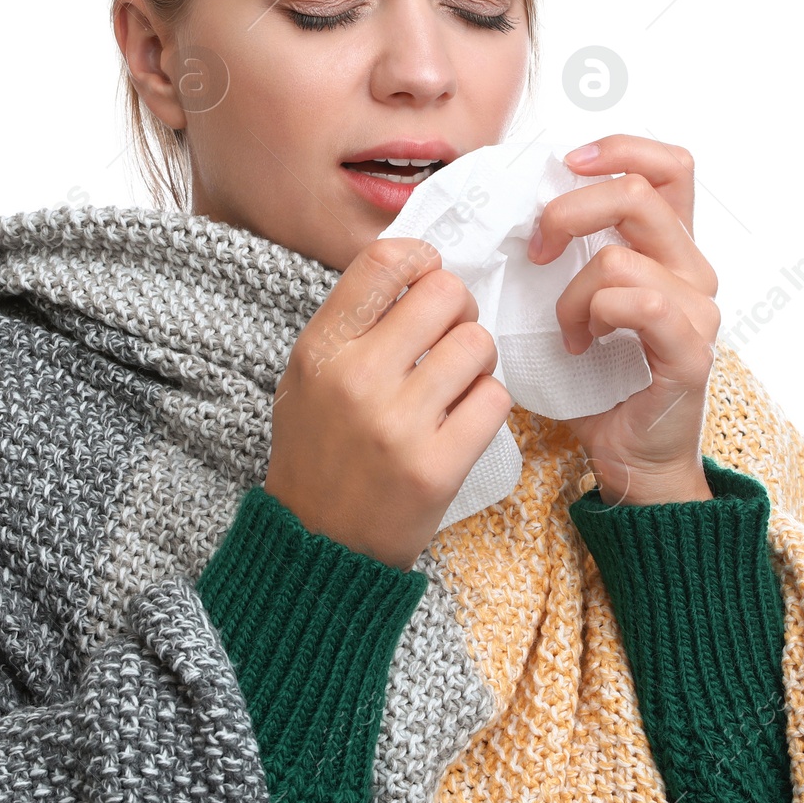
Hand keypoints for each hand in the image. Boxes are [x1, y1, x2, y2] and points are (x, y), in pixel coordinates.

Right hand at [265, 236, 514, 568]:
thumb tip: (418, 269)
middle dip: (458, 310)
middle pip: (444, 294)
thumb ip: (354, 324)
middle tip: (449, 336)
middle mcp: (358, 378)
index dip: (421, 258)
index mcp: (321, 349)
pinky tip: (462, 420)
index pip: (383, 262)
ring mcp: (399, 423)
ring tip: (455, 384)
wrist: (319, 545)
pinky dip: (486, 405)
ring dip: (476, 360)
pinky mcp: (438, 465)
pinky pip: (495, 398)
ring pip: (478, 344)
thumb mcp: (308, 377)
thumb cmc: (319, 451)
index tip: (427, 275)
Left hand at [528, 134, 720, 504]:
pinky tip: (582, 344)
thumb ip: (567, 250)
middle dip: (568, 210)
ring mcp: (698, 310)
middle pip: (638, 192)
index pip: (670, 165)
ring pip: (620, 257)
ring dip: (572, 292)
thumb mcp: (575, 296)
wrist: (629, 455)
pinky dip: (596, 317)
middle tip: (536, 251)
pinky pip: (640, 305)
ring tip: (566, 328)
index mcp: (670, 247)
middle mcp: (692, 270)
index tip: (569, 163)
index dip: (620, 148)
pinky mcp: (691, 351)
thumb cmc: (596, 378)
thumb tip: (512, 203)